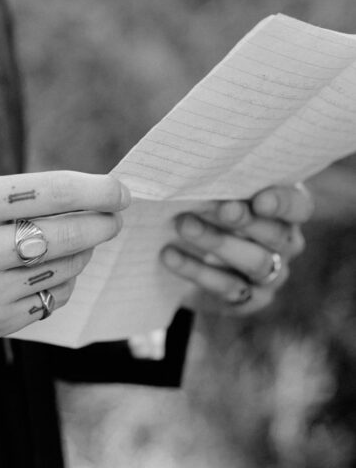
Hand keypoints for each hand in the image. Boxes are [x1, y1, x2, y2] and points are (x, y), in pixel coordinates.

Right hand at [0, 171, 129, 347]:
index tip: (118, 189)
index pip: (48, 193)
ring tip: (81, 240)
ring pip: (63, 270)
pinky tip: (56, 270)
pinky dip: (63, 282)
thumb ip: (11, 196)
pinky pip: (49, 302)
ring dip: (83, 253)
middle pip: (64, 236)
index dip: (93, 190)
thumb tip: (78, 197)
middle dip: (100, 223)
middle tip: (112, 216)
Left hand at [159, 183, 312, 315]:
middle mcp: (286, 244)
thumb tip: (193, 167)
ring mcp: (271, 275)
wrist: (191, 259)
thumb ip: (216, 182)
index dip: (282, 203)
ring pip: (255, 262)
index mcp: (284, 211)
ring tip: (184, 225)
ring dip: (218, 242)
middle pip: (276, 235)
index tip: (259, 200)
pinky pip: (228, 289)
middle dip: (246, 221)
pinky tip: (169, 254)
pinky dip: (196, 270)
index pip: (298, 206)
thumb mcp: (215, 192)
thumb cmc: (207, 209)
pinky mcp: (248, 300)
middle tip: (220, 208)